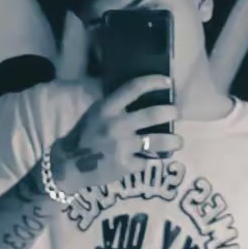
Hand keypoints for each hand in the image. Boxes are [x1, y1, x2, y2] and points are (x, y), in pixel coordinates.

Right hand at [50, 75, 182, 192]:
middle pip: (153, 115)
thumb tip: (144, 97)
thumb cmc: (84, 136)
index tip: (168, 82)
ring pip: (158, 142)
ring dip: (173, 141)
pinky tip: (147, 160)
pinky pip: (145, 161)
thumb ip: (116, 106)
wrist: (69, 165)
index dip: (154, 82)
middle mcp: (116, 125)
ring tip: (178, 141)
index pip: (134, 88)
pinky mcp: (125, 165)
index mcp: (107, 108)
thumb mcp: (96, 114)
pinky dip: (147, 160)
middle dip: (171, 112)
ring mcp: (122, 146)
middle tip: (177, 113)